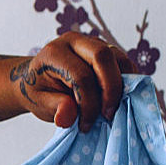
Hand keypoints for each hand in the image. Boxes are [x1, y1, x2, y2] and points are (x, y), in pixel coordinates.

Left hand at [11, 31, 133, 129]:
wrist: (39, 78)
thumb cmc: (39, 91)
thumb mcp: (38, 103)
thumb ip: (54, 107)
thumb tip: (68, 115)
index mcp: (54, 53)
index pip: (80, 75)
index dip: (88, 102)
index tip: (86, 124)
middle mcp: (75, 41)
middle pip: (103, 56)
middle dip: (110, 89)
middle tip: (107, 115)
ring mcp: (93, 43)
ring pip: (118, 58)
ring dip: (122, 86)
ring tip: (112, 109)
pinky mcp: (107, 49)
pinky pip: (124, 63)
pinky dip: (127, 81)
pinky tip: (118, 100)